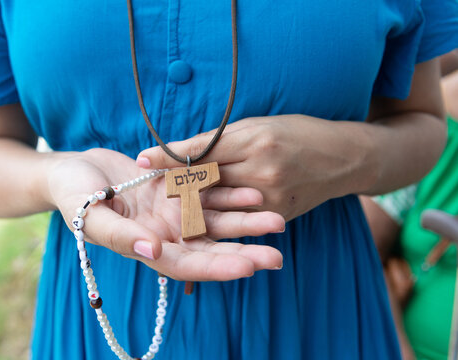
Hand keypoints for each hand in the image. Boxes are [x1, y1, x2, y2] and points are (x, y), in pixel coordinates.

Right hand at [46, 148, 284, 280]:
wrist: (74, 169)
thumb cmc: (73, 196)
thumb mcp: (89, 215)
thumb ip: (121, 236)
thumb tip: (155, 251)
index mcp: (146, 249)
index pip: (188, 266)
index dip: (218, 268)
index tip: (249, 268)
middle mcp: (166, 235)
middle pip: (211, 249)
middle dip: (243, 252)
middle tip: (276, 257)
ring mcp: (173, 212)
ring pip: (216, 221)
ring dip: (245, 222)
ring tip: (276, 220)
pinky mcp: (176, 189)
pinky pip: (208, 193)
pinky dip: (229, 193)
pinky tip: (252, 193)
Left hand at [138, 115, 369, 220]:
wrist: (342, 159)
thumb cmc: (296, 133)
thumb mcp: (258, 124)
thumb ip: (221, 140)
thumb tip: (180, 152)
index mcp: (255, 141)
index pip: (202, 151)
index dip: (168, 157)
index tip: (141, 161)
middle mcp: (262, 171)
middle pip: (206, 181)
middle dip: (176, 184)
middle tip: (150, 186)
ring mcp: (270, 198)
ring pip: (219, 204)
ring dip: (191, 204)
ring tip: (170, 204)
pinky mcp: (277, 215)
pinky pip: (237, 219)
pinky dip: (217, 216)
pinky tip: (201, 216)